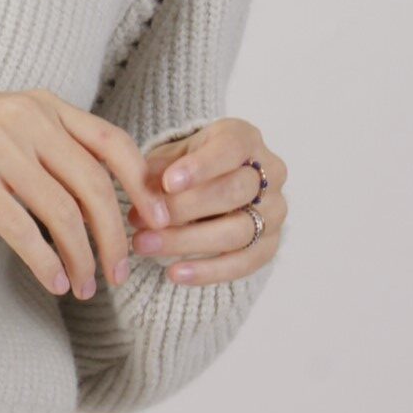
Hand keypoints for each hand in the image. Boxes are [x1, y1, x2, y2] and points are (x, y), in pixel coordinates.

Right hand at [0, 87, 174, 299]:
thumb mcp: (25, 126)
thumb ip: (66, 149)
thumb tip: (121, 205)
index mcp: (49, 106)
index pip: (113, 143)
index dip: (142, 185)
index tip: (159, 221)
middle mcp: (28, 120)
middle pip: (93, 187)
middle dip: (113, 238)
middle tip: (120, 273)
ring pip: (62, 213)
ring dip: (80, 258)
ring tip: (85, 286)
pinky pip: (21, 228)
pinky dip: (44, 261)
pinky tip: (54, 282)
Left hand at [128, 117, 287, 285]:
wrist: (209, 189)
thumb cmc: (186, 166)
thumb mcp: (169, 157)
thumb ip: (156, 171)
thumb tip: (139, 193)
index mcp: (244, 139)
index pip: (231, 149)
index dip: (201, 167)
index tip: (168, 182)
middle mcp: (270, 173)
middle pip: (234, 191)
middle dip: (185, 208)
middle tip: (141, 219)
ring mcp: (274, 211)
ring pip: (237, 231)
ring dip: (186, 242)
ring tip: (144, 245)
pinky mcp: (269, 245)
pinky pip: (242, 263)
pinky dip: (207, 271)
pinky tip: (174, 273)